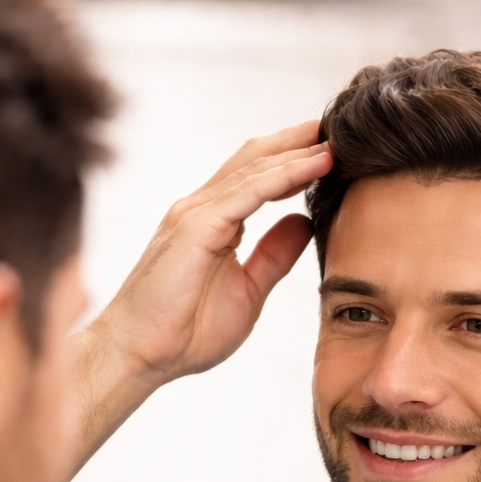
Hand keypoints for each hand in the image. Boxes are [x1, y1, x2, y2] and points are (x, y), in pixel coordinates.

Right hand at [95, 120, 331, 383]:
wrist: (139, 355)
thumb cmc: (183, 332)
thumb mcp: (248, 290)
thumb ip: (273, 255)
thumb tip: (303, 224)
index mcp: (214, 222)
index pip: (259, 176)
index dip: (295, 159)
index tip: (335, 150)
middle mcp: (202, 208)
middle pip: (256, 159)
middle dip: (299, 141)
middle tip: (341, 125)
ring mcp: (195, 214)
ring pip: (254, 168)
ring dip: (297, 151)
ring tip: (336, 138)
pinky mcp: (194, 227)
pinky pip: (245, 192)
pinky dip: (283, 175)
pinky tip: (314, 165)